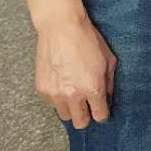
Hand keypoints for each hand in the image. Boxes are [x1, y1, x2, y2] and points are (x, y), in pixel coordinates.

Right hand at [32, 0, 116, 127]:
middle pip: (80, 123)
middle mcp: (73, 95)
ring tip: (73, 92)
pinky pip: (51, 103)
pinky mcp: (42, 88)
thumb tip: (107, 98)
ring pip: (64, 115)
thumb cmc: (88, 40)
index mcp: (93, 88)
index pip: (100, 116)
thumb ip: (109, 83)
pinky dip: (57, 97)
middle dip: (86, 116)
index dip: (102, 113)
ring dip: (71, 108)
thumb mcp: (108, 60)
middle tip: (87, 104)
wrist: (61, 26)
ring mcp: (55, 93)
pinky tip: (61, 82)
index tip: (101, 108)